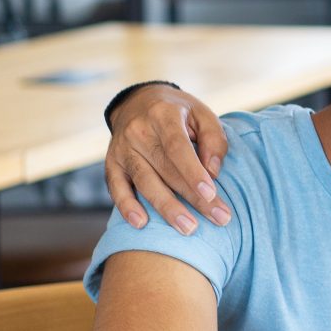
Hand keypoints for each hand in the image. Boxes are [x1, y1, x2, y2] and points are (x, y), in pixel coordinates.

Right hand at [105, 84, 229, 233]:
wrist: (138, 102)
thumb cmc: (179, 112)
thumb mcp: (202, 113)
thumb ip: (214, 138)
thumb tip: (213, 171)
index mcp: (163, 115)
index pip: (178, 148)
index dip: (193, 173)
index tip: (212, 195)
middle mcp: (138, 132)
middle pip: (166, 170)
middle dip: (193, 198)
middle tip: (219, 219)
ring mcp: (121, 149)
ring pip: (144, 183)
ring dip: (166, 209)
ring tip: (188, 229)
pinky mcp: (111, 163)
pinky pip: (116, 188)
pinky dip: (126, 207)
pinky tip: (141, 224)